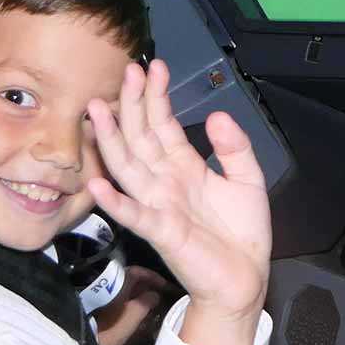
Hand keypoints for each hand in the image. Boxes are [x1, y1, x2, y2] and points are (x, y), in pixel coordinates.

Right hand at [86, 59, 270, 344]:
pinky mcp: (162, 232)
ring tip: (97, 110)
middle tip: (127, 70)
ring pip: (128, 167)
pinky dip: (116, 201)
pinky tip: (99, 183)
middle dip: (133, 105)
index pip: (163, 125)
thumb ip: (234, 148)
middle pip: (141, 137)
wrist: (245, 278)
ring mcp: (159, 205)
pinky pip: (134, 215)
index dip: (157, 96)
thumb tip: (216, 114)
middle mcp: (164, 181)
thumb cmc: (241, 233)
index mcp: (184, 167)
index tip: (153, 66)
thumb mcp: (248, 180)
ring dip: (111, 140)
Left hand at [93, 265, 173, 344]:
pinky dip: (132, 306)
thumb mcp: (133, 314)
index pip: (137, 272)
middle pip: (132, 282)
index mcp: (117, 282)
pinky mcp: (101, 311)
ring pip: (126, 293)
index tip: (165, 286)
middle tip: (162, 297)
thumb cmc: (111, 326)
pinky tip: (140, 316)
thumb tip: (155, 295)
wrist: (86, 343)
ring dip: (141, 298)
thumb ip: (147, 301)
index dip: (153, 277)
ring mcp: (104, 299)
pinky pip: (121, 302)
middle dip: (148, 288)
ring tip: (154, 308)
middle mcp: (109, 286)